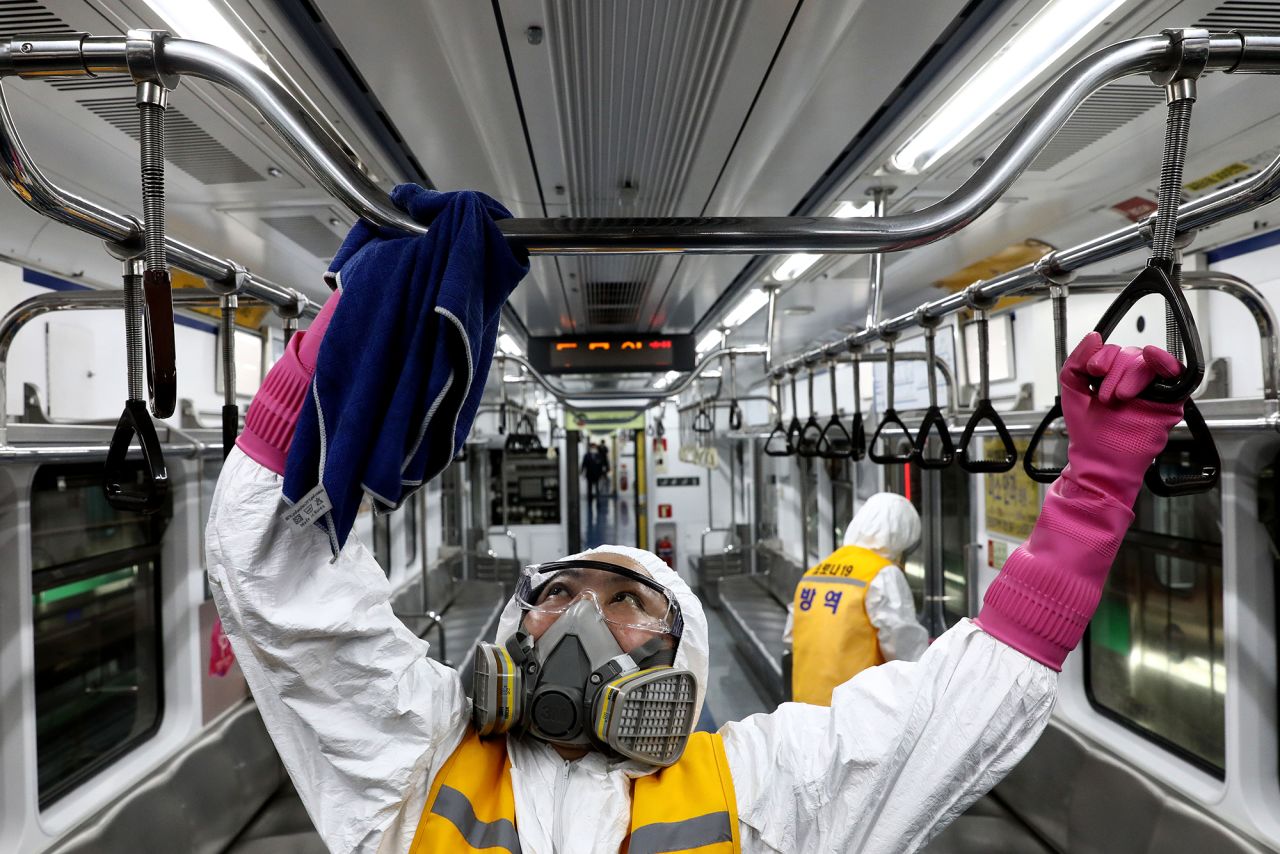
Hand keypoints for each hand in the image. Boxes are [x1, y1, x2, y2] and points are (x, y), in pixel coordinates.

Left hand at [1058, 332, 1184, 504]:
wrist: (1100, 461)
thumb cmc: (1087, 431)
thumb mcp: (1072, 390)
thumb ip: (1076, 361)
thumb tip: (1093, 336)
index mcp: (1111, 376)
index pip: (1114, 351)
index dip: (1103, 357)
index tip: (1093, 372)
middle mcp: (1132, 380)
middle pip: (1131, 354)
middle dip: (1115, 372)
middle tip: (1106, 396)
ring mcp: (1150, 390)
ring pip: (1147, 362)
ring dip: (1131, 374)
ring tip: (1120, 397)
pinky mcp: (1168, 402)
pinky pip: (1175, 374)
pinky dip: (1165, 362)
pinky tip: (1153, 358)